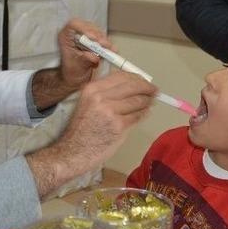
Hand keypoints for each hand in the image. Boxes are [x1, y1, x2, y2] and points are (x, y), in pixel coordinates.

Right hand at [27, 72, 155, 197]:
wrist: (73, 152)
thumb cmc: (80, 130)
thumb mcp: (86, 103)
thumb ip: (104, 93)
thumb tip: (128, 87)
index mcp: (92, 89)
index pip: (121, 76)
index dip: (136, 78)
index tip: (143, 81)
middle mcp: (100, 97)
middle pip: (133, 86)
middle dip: (147, 88)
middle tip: (154, 91)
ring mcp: (110, 111)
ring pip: (138, 101)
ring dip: (147, 102)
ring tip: (150, 103)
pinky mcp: (118, 126)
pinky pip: (137, 116)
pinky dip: (144, 114)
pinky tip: (145, 113)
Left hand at [56, 18, 109, 89]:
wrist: (75, 76)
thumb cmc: (71, 71)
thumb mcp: (76, 67)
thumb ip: (84, 60)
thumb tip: (94, 57)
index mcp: (65, 37)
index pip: (73, 25)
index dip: (85, 29)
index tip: (94, 38)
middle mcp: (74, 33)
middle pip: (88, 27)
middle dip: (99, 36)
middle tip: (106, 45)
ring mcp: (84, 35)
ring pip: (97, 32)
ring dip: (105, 41)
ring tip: (111, 50)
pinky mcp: (93, 39)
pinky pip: (102, 38)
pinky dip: (107, 45)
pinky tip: (110, 52)